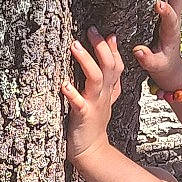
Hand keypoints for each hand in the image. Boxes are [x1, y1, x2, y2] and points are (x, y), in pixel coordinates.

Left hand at [59, 27, 120, 163]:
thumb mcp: (104, 98)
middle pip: (108, 66)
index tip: (106, 32)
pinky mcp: (82, 116)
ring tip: (75, 46)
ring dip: (86, 61)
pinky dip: (72, 93)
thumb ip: (107, 79)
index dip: (113, 49)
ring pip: (95, 79)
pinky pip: (78, 103)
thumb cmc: (93, 121)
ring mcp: (94, 104)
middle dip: (101, 47)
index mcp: (108, 90)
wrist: (91, 150)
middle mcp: (103, 94)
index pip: (117, 65)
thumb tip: (108, 60)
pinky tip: (64, 84)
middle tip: (90, 31)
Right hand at [132, 0, 181, 90]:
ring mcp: (171, 14)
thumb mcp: (155, 67)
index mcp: (171, 33)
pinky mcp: (166, 12)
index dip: (166, 12)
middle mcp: (173, 19)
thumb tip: (138, 51)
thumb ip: (148, 60)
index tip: (159, 4)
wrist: (170, 68)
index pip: (170, 20)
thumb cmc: (162, 67)